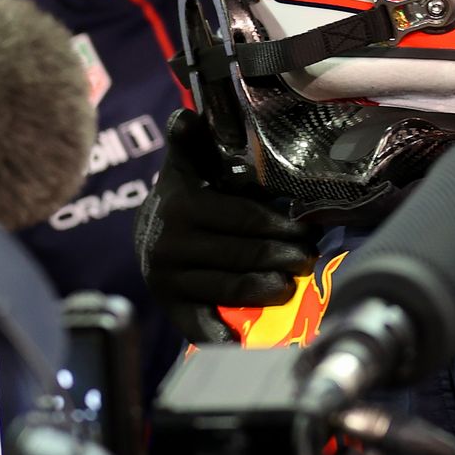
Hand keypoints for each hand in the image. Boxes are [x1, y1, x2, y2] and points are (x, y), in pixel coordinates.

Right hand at [133, 108, 315, 342]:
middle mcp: (172, 244)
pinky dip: (223, 333)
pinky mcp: (171, 307)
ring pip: (232, 287)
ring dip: (269, 289)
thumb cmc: (181, 196)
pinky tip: (246, 339)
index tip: (307, 233)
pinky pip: (201, 323)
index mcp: (182, 205)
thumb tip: (186, 114)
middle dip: (284, 257)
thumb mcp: (184, 165)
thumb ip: (189, 141)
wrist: (145, 236)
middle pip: (244, 254)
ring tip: (292, 284)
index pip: (245, 219)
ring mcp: (170, 279)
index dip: (281, 228)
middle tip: (309, 258)